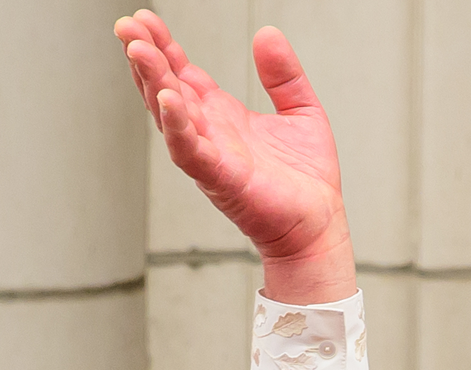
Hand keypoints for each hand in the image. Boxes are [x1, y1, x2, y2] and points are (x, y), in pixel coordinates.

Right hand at [115, 9, 354, 302]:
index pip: (183, 73)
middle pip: (166, 88)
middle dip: (145, 58)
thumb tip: (268, 34)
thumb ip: (284, 75)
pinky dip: (177, 126)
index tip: (146, 18)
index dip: (164, 46)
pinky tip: (168, 99)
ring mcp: (211, 156)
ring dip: (152, 83)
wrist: (319, 225)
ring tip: (137, 51)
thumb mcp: (302, 111)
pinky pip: (191, 151)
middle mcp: (209, 134)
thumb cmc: (307, 179)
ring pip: (169, 116)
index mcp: (223, 116)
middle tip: (128, 27)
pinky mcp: (221, 179)